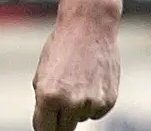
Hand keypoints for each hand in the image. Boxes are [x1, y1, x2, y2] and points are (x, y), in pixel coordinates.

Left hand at [31, 12, 119, 130]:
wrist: (89, 29)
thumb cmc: (61, 48)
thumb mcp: (42, 74)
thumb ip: (44, 100)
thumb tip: (47, 121)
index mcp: (48, 96)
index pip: (43, 128)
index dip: (43, 125)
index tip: (44, 124)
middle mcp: (70, 103)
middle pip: (63, 129)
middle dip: (59, 120)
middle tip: (59, 104)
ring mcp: (91, 104)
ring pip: (80, 119)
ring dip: (76, 108)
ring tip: (76, 82)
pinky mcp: (108, 103)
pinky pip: (95, 113)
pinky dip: (91, 104)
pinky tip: (89, 83)